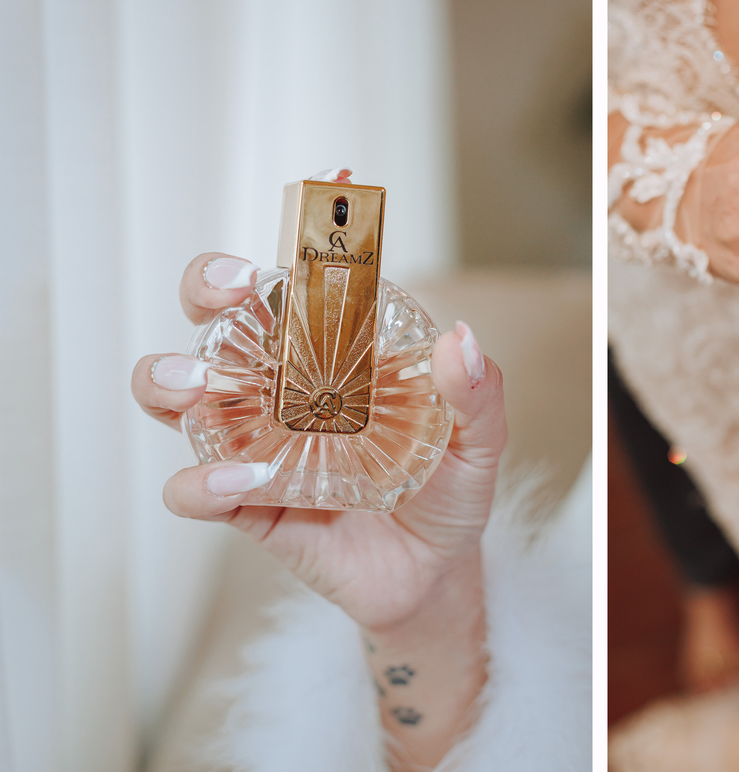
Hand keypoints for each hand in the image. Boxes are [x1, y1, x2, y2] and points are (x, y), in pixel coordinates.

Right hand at [131, 252, 505, 630]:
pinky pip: (195, 492)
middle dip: (204, 291)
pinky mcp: (245, 507)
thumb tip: (461, 338)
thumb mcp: (478, 440)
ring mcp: (255, 444)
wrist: (436, 573)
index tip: (269, 256)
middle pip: (216, 321)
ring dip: (169, 379)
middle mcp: (280, 388)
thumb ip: (478, 393)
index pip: (287, 290)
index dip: (269, 260)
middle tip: (228, 294)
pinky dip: (203, 483)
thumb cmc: (448, 490)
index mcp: (331, 355)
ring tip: (198, 385)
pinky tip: (246, 480)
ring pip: (177, 397)